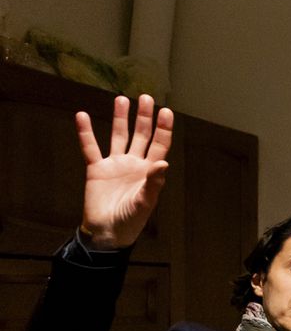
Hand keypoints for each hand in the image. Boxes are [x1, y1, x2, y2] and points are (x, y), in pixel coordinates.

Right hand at [78, 94, 173, 248]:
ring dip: (120, 119)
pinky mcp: (96, 170)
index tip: (167, 111)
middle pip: (141, 136)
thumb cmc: (131, 221)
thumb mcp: (145, 202)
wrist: (108, 233)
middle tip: (146, 97)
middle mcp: (134, 164)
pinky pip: (90, 148)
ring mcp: (115, 165)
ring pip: (118, 137)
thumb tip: (164, 162)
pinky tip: (82, 116)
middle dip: (144, 118)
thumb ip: (154, 183)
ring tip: (122, 99)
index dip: (163, 129)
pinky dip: (86, 133)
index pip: (159, 145)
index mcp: (149, 172)